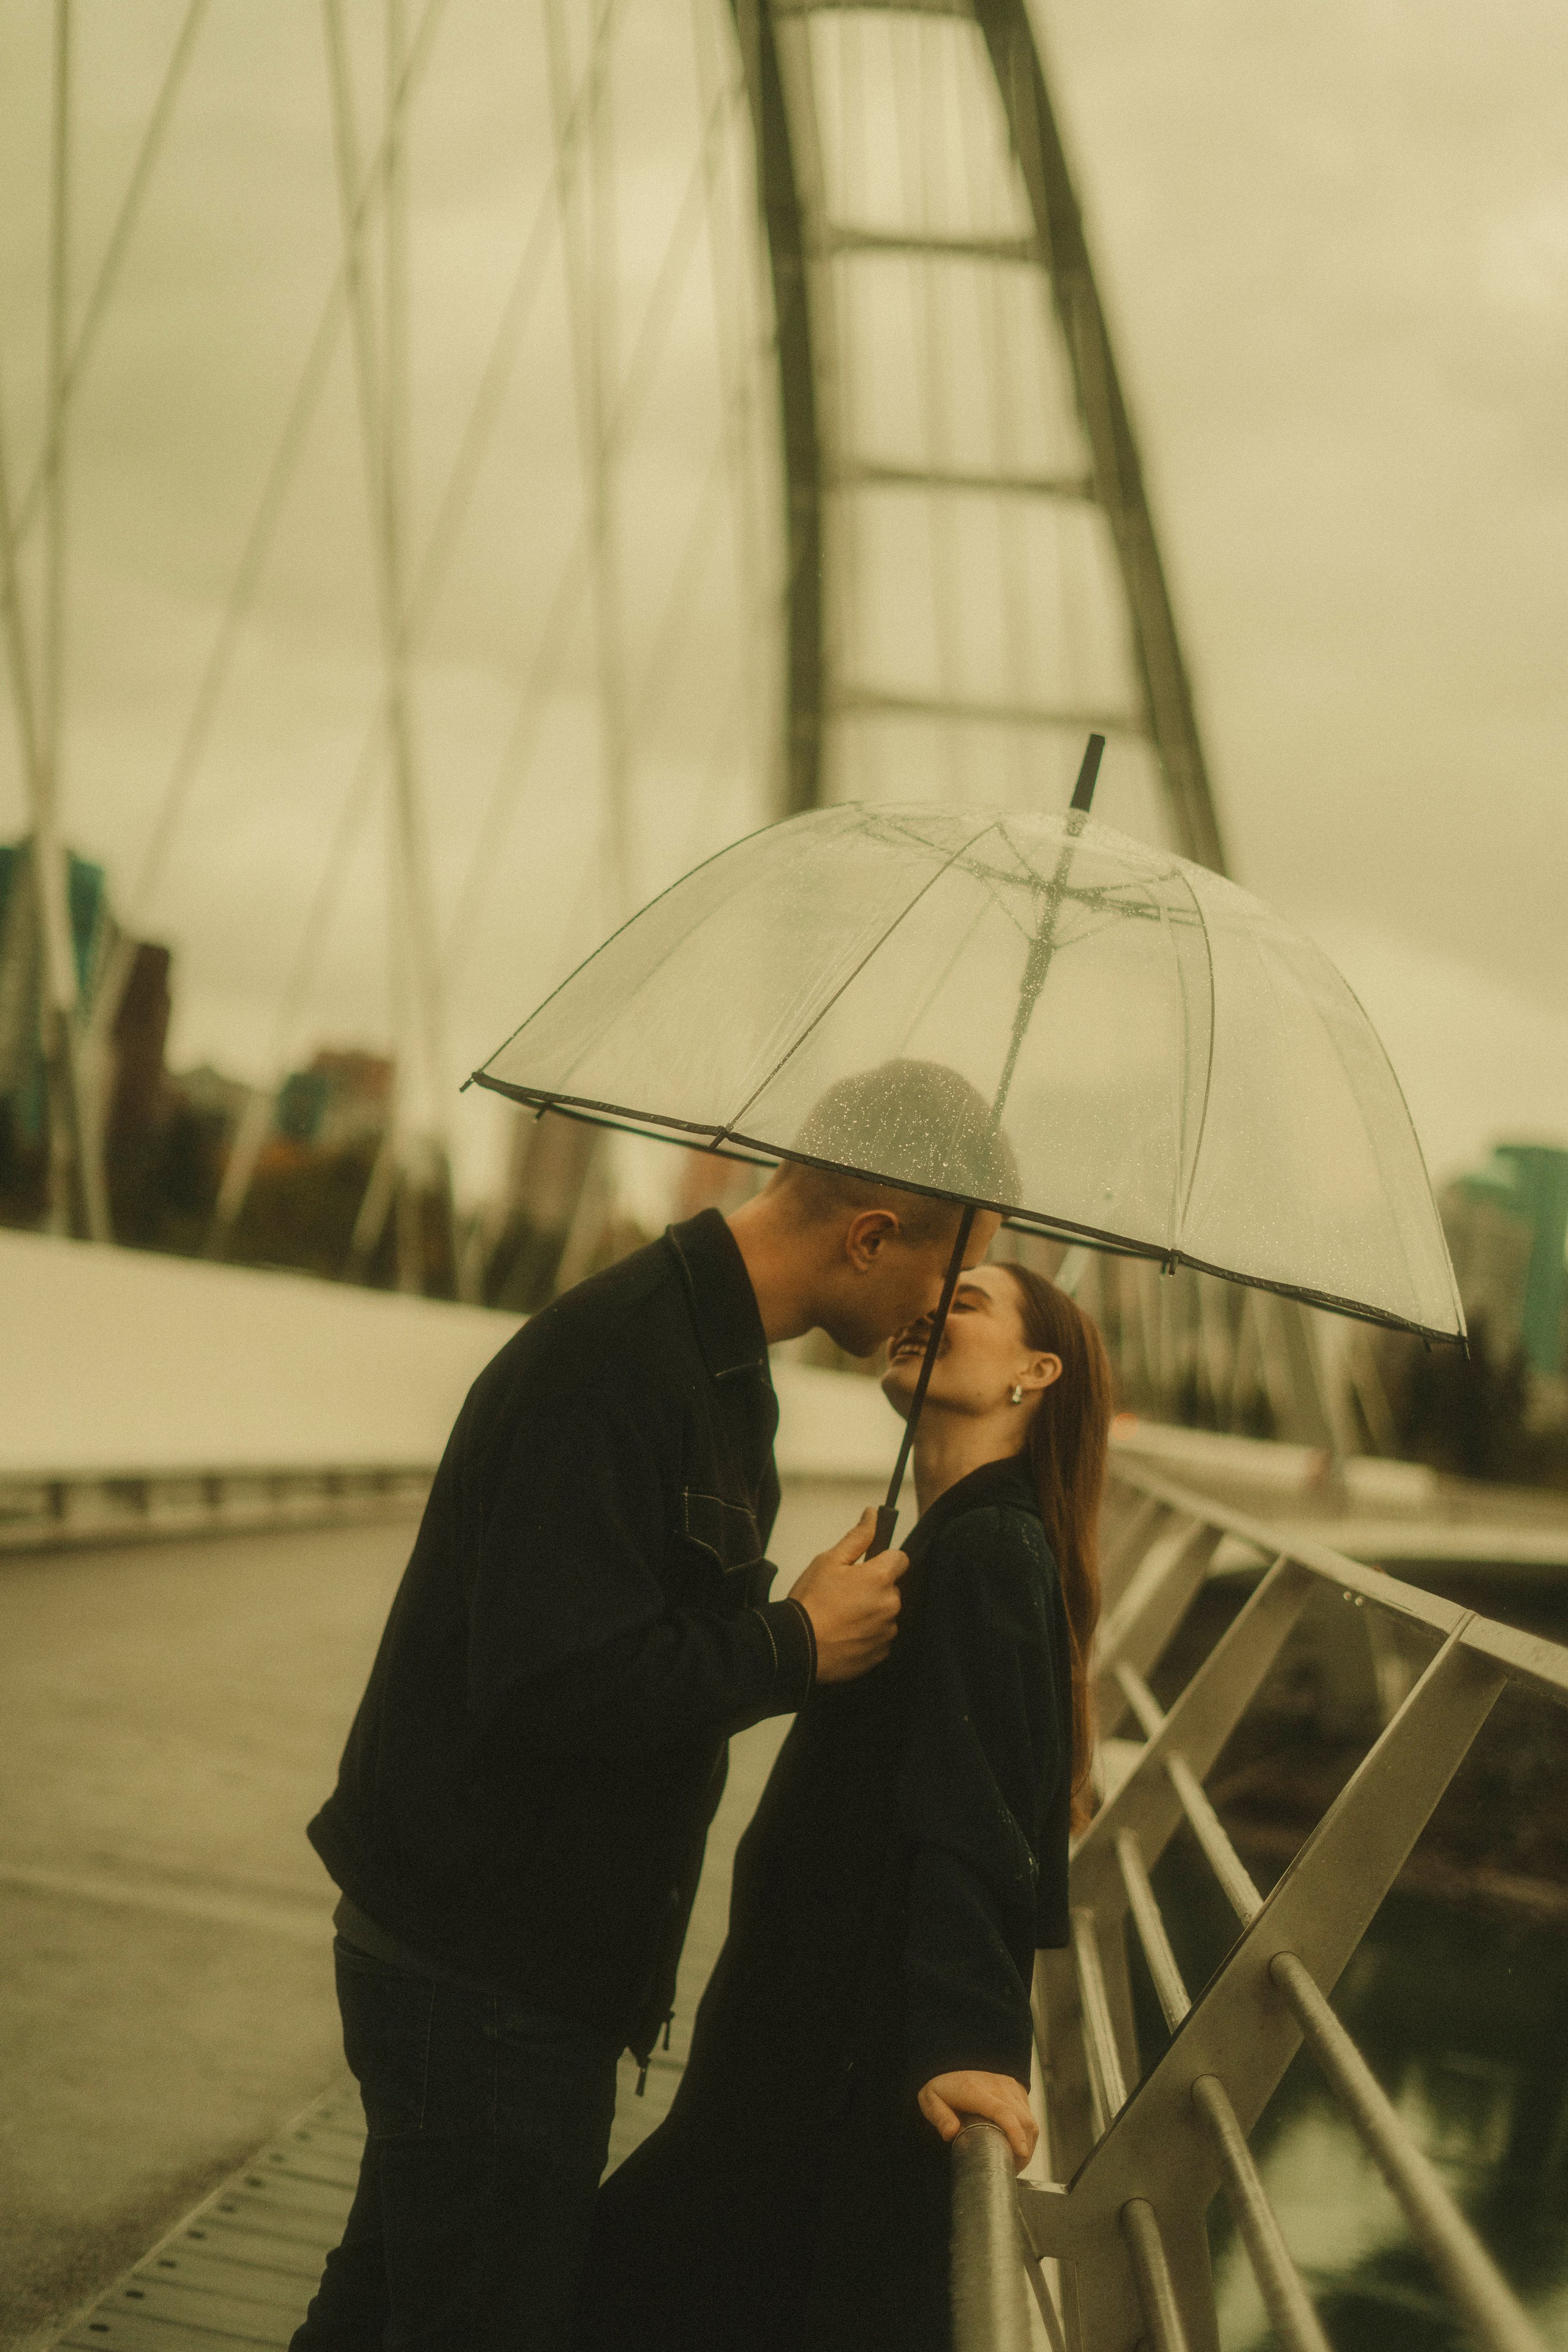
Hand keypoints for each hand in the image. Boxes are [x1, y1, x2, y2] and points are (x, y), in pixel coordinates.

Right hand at [788, 1508, 908, 1683]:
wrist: (798, 1646)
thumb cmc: (810, 1603)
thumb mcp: (828, 1560)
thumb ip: (857, 1537)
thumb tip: (872, 1516)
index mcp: (880, 1578)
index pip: (900, 1559)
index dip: (883, 1559)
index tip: (868, 1566)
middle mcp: (890, 1605)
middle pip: (892, 1588)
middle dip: (874, 1587)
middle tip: (845, 1593)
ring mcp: (887, 1631)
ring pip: (886, 1612)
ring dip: (871, 1611)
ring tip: (843, 1615)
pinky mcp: (881, 1652)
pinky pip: (880, 1636)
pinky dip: (867, 1633)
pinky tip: (846, 1632)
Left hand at [917, 2071, 1038, 2171]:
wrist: (953, 2066)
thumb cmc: (943, 2088)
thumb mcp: (931, 2100)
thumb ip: (939, 2117)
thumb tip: (951, 2134)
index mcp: (975, 2090)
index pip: (1002, 2111)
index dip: (1014, 2133)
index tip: (1021, 2154)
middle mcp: (997, 2086)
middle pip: (1022, 2119)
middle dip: (1024, 2149)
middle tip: (1012, 2169)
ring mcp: (1009, 2086)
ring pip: (1029, 2119)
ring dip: (1027, 2144)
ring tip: (1016, 2162)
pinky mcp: (1016, 2089)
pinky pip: (1029, 2114)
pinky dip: (1027, 2134)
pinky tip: (1018, 2147)